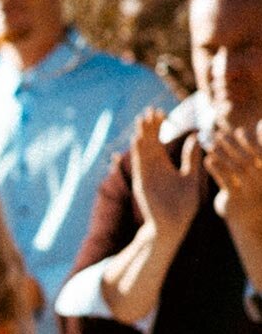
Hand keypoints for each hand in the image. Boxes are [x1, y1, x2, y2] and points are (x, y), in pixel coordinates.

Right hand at [131, 107, 201, 238]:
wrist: (172, 223)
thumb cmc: (183, 204)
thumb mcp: (191, 176)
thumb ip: (191, 158)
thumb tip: (195, 138)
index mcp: (163, 165)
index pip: (158, 141)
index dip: (159, 127)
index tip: (161, 112)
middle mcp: (152, 168)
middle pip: (148, 142)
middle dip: (148, 126)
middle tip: (149, 109)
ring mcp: (146, 174)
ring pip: (142, 150)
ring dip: (142, 135)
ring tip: (142, 119)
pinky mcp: (142, 182)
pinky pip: (139, 163)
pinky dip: (138, 152)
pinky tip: (139, 139)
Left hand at [208, 120, 261, 234]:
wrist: (250, 223)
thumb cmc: (255, 192)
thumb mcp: (259, 174)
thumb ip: (257, 154)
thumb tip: (260, 126)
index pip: (261, 152)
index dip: (253, 140)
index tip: (240, 130)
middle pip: (247, 157)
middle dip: (233, 144)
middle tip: (220, 133)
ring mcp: (250, 191)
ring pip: (235, 168)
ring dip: (222, 153)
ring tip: (211, 143)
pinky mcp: (235, 200)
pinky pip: (225, 181)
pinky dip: (216, 168)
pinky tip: (208, 159)